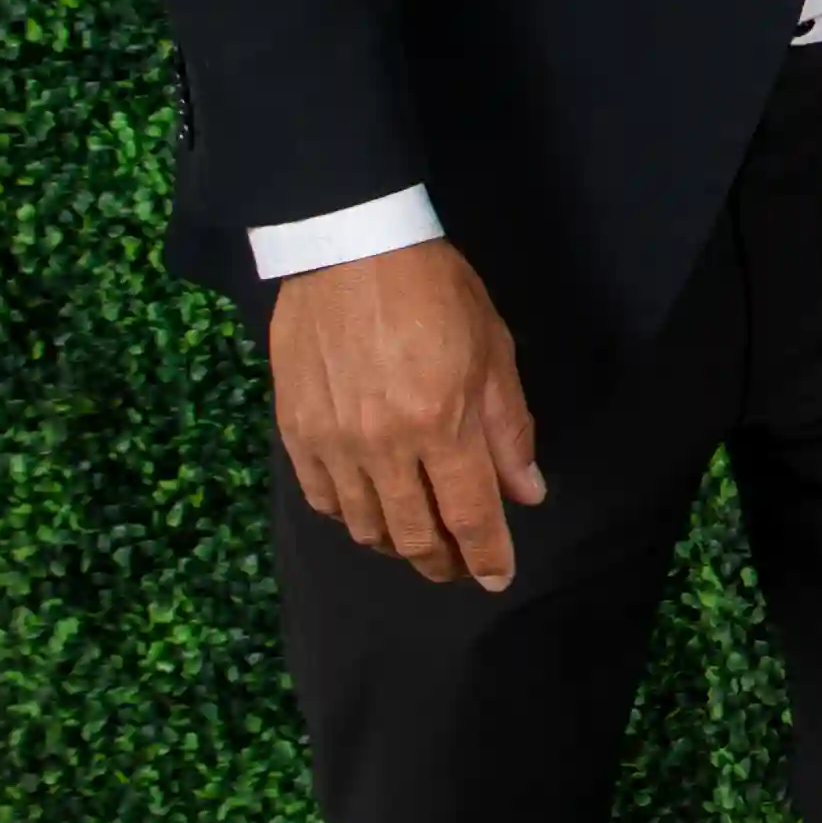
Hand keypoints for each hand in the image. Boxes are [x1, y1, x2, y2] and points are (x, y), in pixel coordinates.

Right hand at [272, 240, 547, 589]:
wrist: (349, 245)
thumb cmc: (433, 289)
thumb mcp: (492, 349)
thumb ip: (509, 429)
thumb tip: (527, 493)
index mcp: (441, 423)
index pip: (469, 515)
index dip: (487, 555)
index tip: (497, 577)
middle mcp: (383, 445)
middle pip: (413, 534)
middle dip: (442, 562)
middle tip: (459, 567)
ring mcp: (332, 442)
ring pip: (365, 526)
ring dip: (396, 545)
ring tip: (418, 542)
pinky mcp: (295, 431)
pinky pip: (322, 499)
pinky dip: (349, 517)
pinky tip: (369, 512)